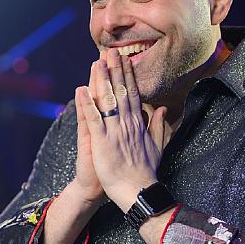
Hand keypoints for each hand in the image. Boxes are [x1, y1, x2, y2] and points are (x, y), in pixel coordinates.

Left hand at [76, 48, 169, 211]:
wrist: (138, 191)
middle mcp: (127, 123)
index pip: (133, 94)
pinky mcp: (102, 141)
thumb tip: (162, 109)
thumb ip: (157, 125)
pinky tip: (81, 89)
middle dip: (115, 71)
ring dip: (101, 80)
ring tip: (97, 62)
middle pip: (121, 92)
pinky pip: (93, 119)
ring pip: (107, 100)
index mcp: (138, 124)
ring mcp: (114, 131)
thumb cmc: (145, 171)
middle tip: (111, 52)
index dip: (128, 76)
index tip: (125, 60)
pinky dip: (87, 104)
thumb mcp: (157, 145)